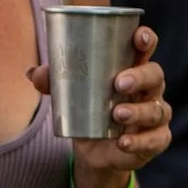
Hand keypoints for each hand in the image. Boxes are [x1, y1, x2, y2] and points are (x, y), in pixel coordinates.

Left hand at [32, 27, 170, 187]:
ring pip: (156, 110)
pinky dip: (138, 141)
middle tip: (118, 83)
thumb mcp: (70, 95)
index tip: (139, 36)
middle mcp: (150, 89)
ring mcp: (156, 115)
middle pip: (155, 76)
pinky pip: (154, 140)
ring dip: (137, 111)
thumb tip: (31, 72)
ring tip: (117, 114)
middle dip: (140, 77)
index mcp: (133, 69)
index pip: (145, 49)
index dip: (146, 40)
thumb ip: (54, 82)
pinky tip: (123, 142)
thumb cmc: (89, 110)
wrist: (94, 152)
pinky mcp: (156, 140)